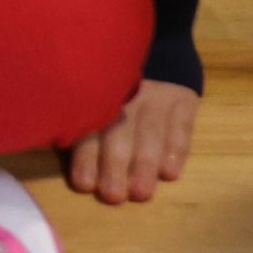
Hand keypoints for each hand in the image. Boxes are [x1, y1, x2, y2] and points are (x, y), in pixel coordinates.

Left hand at [64, 79, 196, 203]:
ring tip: (141, 193)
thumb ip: (82, 128)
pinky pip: (181, 124)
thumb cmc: (113, 91)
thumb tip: (69, 166)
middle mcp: (126, 96)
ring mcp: (156, 97)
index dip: (86, 156)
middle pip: (119, 131)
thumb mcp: (93, 99)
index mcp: (97, 98)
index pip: (89, 128)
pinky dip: (176, 148)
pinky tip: (170, 173)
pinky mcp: (183, 100)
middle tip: (113, 196)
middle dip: (115, 164)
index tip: (84, 184)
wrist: (158, 56)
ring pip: (150, 131)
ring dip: (145, 163)